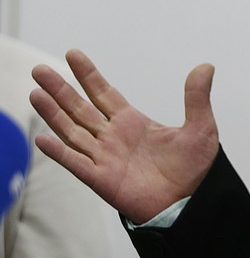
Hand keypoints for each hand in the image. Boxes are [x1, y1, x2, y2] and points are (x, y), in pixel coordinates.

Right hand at [30, 50, 219, 223]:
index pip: (104, 93)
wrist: (192, 203)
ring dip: (53, 114)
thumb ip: (197, 98)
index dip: (88, 75)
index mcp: (132, 122)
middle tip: (40, 70)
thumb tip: (206, 66)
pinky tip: (43, 138)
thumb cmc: (194, 169)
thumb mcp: (201, 128)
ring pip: (72, 131)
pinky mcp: (103, 179)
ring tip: (35, 93)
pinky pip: (76, 163)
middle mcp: (113, 137)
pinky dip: (59, 152)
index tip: (72, 54)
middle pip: (80, 108)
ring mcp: (105, 157)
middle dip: (60, 89)